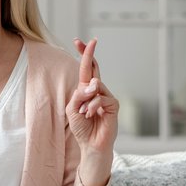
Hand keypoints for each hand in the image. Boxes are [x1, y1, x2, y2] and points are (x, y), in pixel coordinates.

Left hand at [66, 38, 118, 185]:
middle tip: (90, 42)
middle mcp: (97, 90)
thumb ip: (78, 94)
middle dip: (89, 55)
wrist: (90, 144)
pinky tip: (89, 115)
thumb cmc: (81, 127)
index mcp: (86, 90)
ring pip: (95, 86)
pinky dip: (92, 107)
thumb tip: (93, 83)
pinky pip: (100, 98)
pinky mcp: (113, 104)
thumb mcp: (72, 109)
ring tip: (83, 113)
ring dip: (85, 100)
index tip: (79, 41)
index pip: (85, 69)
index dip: (83, 54)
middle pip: (94, 68)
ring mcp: (106, 96)